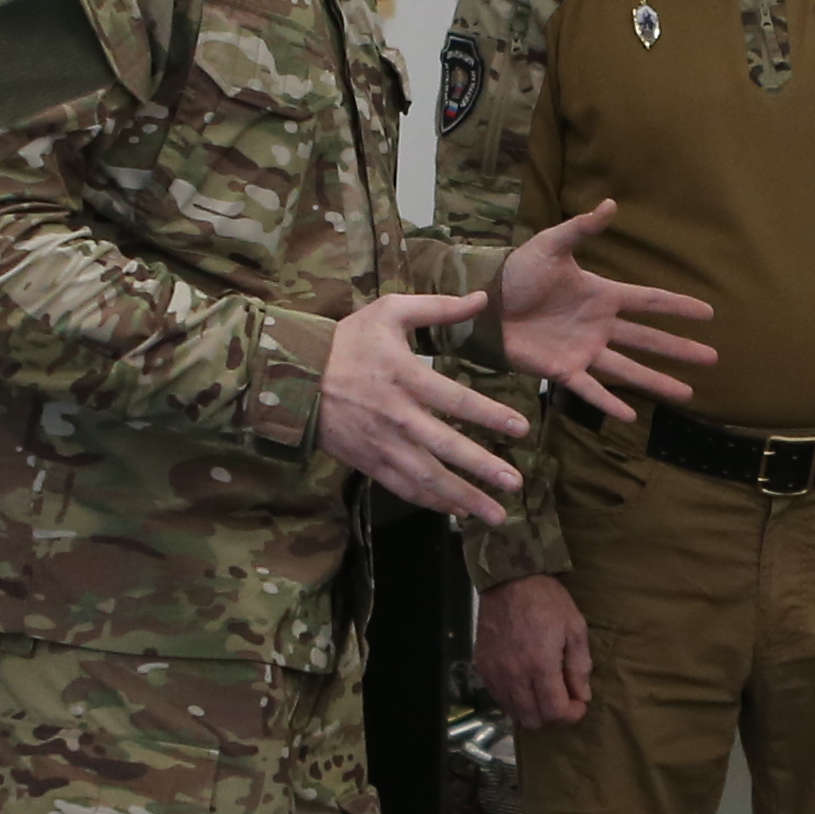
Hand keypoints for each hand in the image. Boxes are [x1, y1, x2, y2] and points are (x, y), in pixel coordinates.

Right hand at [320, 294, 530, 517]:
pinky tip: (458, 510)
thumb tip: (482, 298)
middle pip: (445, 446)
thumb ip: (438, 307)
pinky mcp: (369, 462)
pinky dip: (431, 502)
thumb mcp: (389, 311)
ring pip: (426, 477)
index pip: (456, 399)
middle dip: (482, 467)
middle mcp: (396, 415)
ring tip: (496, 515)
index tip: (522, 429)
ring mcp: (382, 443)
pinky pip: (404, 488)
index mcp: (404, 376)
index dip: (491, 415)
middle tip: (515, 484)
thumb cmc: (346, 342)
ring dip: (462, 497)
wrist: (292, 377)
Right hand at [474, 572, 595, 728]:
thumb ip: (580, 666)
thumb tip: (582, 696)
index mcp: (540, 665)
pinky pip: (498, 697)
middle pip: (532, 719)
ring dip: (532, 709)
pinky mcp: (482, 667)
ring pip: (513, 712)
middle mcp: (514, 675)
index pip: (554, 711)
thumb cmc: (547, 601)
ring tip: (543, 691)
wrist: (509, 580)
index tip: (579, 704)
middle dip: (552, 715)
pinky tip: (525, 683)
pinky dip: (514, 698)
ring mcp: (494, 672)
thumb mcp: (575, 628)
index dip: (571, 714)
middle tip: (562, 698)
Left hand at [493, 201, 713, 420]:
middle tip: (713, 359)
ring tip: (687, 393)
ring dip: (657, 381)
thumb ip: (581, 229)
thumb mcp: (551, 245)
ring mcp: (584, 350)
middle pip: (649, 340)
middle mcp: (600, 326)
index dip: (679, 306)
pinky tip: (631, 416)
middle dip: (680, 349)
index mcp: (602, 295)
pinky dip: (609, 404)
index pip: (649, 301)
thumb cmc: (518, 272)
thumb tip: (611, 204)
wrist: (486, 303)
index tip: (709, 313)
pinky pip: (590, 389)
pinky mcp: (562, 370)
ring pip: (629, 370)